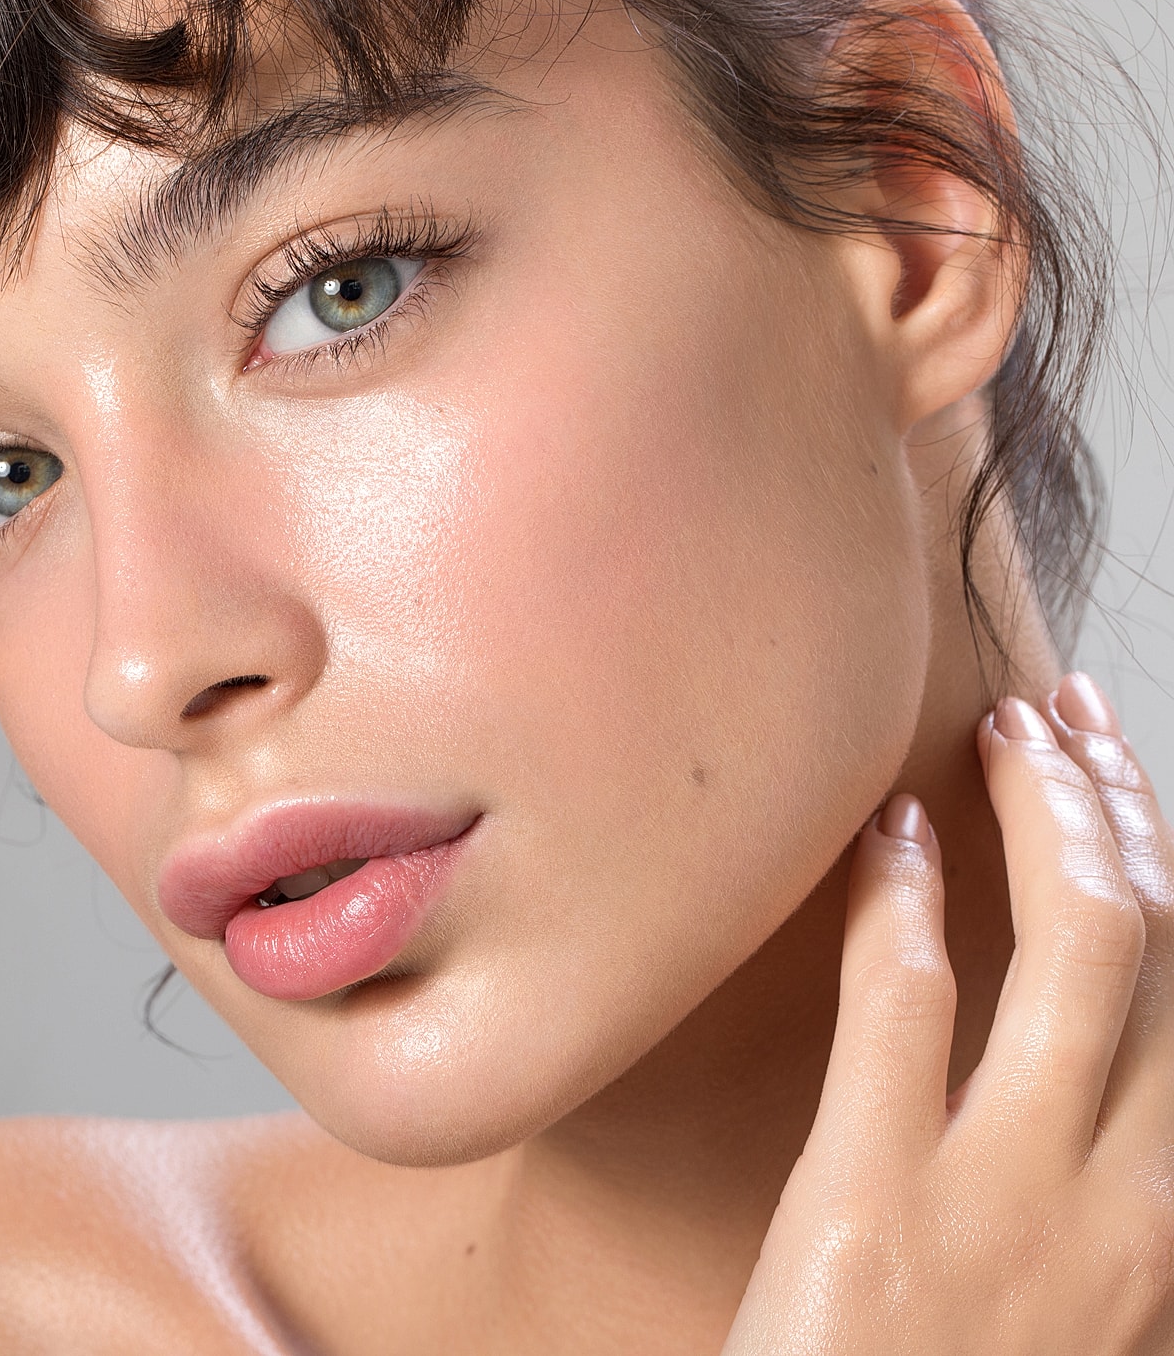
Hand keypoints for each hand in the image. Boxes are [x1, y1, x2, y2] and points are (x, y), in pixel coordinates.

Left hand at [721, 673, 1173, 1354]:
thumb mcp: (1083, 1302)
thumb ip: (1109, 1180)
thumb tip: (1097, 1046)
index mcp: (1171, 1222)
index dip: (1164, 857)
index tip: (1119, 772)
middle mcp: (1125, 1200)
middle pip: (1152, 944)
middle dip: (1116, 803)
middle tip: (1060, 718)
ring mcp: (1006, 1199)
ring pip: (1071, 949)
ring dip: (1043, 814)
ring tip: (1002, 733)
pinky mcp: (873, 1203)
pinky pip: (906, 1006)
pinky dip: (904, 901)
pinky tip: (892, 833)